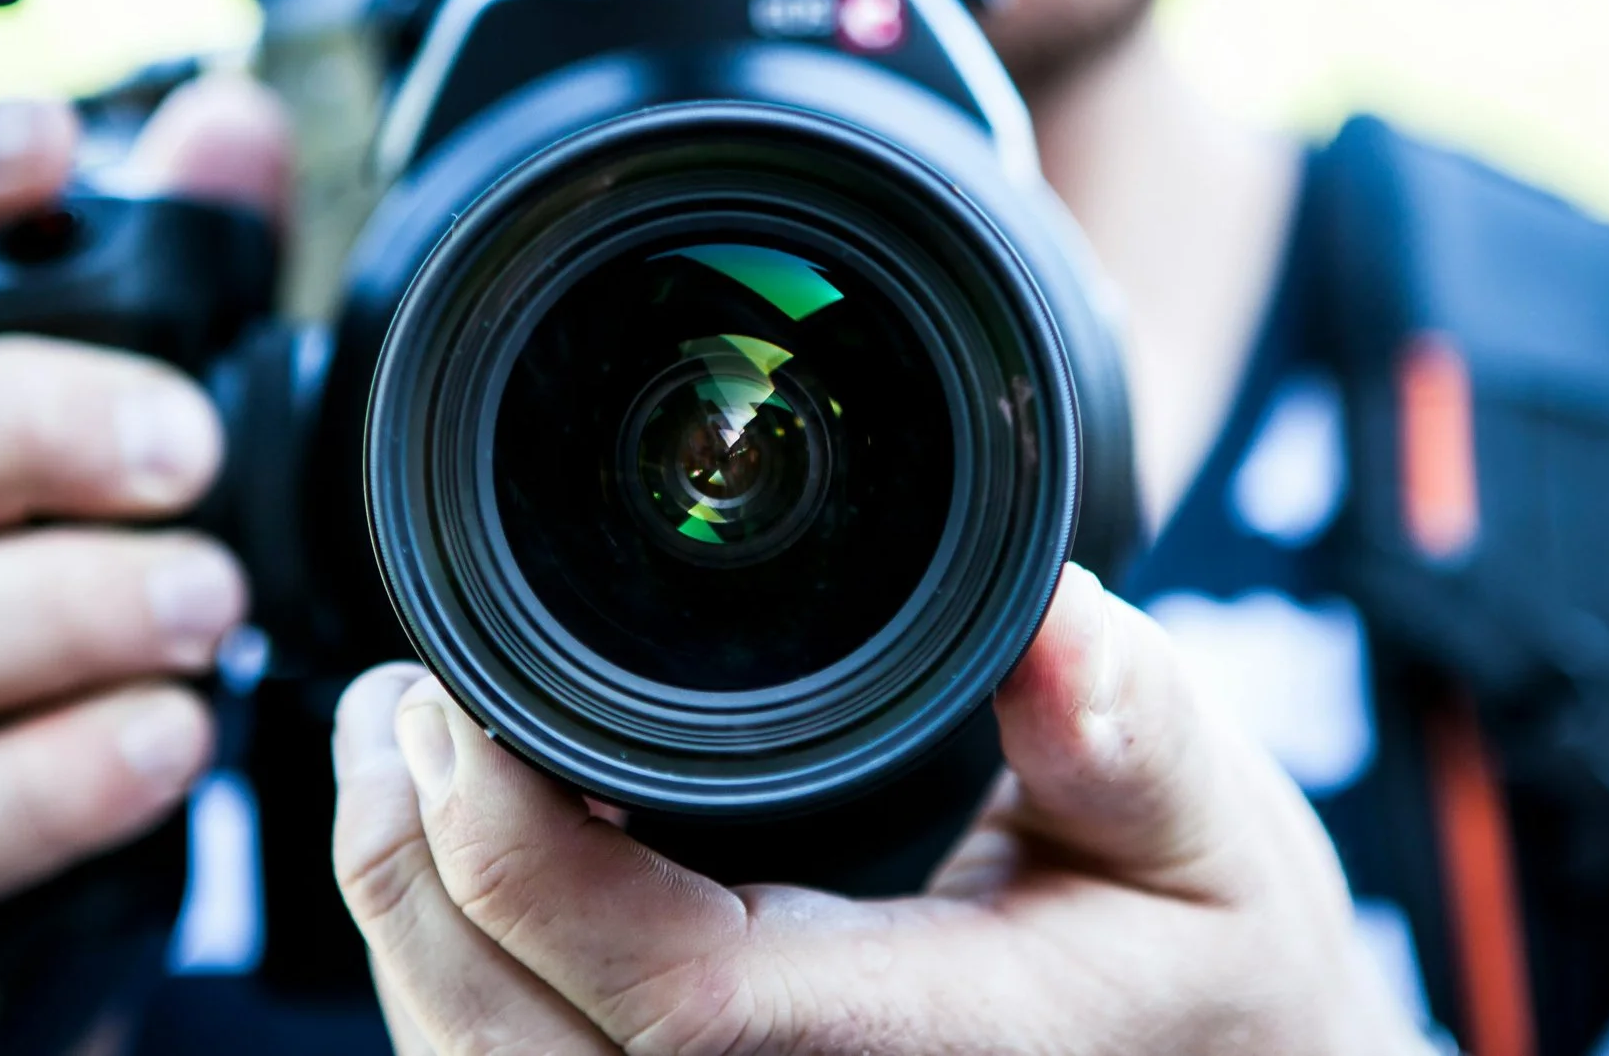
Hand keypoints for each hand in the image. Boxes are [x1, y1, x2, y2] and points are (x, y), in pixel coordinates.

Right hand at [0, 78, 289, 980]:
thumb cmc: (24, 572)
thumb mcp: (103, 419)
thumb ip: (172, 274)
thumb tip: (233, 125)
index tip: (53, 145)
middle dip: (17, 430)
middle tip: (187, 449)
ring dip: (53, 615)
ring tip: (209, 602)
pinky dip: (43, 786)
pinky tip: (166, 740)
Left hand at [330, 563, 1429, 1055]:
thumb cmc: (1215, 979)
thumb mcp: (1213, 834)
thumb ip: (1131, 727)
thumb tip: (1053, 610)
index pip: (669, 999)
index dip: (519, 851)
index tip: (463, 695)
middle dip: (405, 875)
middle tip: (393, 702)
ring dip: (408, 934)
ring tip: (396, 763)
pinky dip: (458, 994)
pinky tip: (461, 876)